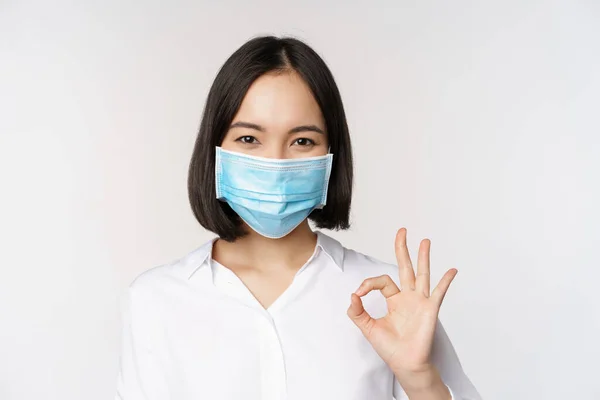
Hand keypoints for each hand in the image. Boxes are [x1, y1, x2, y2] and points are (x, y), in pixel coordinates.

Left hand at [347, 228, 456, 388]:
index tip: (359, 293)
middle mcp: (408, 297)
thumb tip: (352, 296)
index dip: (368, 283)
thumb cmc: (390, 348)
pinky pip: (438, 292)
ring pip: (421, 274)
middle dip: (403, 249)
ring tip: (425, 241)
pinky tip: (452, 270)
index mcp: (394, 300)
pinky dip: (445, 281)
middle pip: (405, 267)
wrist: (405, 364)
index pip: (382, 281)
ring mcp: (420, 302)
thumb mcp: (368, 328)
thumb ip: (357, 312)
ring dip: (423, 257)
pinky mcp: (430, 310)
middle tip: (402, 231)